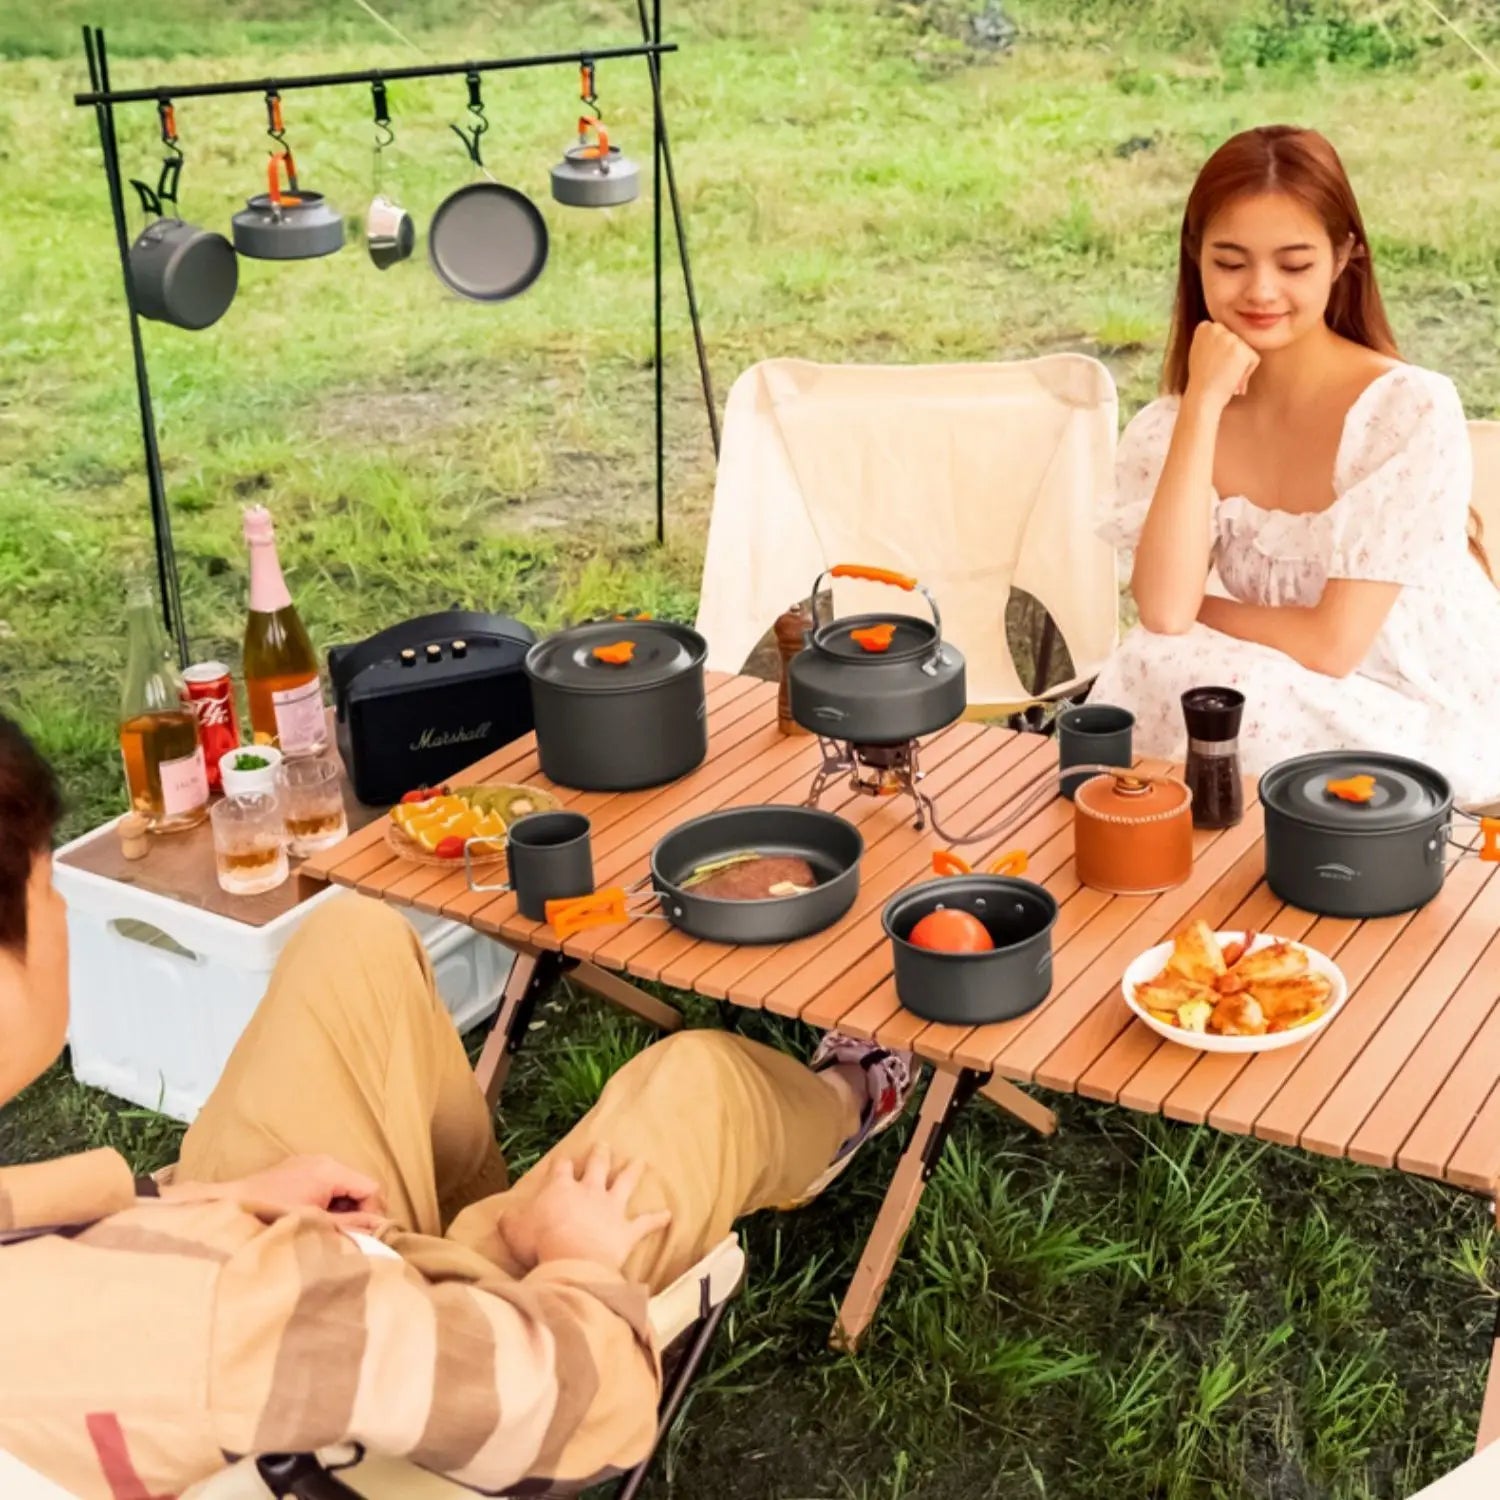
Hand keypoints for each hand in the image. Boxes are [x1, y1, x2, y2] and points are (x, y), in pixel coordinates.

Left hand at [159, 1154, 386, 1223]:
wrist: (227, 1206)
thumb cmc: (271, 1216)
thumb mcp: (316, 1224)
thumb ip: (352, 1225)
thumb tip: (381, 1229)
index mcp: (330, 1169)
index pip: (372, 1187)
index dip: (373, 1213)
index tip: (362, 1236)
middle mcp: (322, 1160)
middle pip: (357, 1186)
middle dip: (356, 1212)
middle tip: (344, 1236)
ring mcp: (307, 1162)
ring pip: (340, 1187)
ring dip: (339, 1209)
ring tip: (325, 1231)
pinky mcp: (295, 1170)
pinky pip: (324, 1185)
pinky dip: (325, 1203)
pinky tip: (310, 1220)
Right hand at [499, 1144, 670, 1272]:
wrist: (571, 1261)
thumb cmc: (540, 1244)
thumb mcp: (514, 1230)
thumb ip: (510, 1220)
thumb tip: (503, 1214)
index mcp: (561, 1188)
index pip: (561, 1169)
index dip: (562, 1165)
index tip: (562, 1161)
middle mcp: (589, 1191)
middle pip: (596, 1165)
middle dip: (600, 1154)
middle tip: (604, 1144)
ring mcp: (611, 1208)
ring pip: (624, 1183)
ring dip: (633, 1172)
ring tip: (641, 1161)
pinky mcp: (626, 1230)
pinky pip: (645, 1223)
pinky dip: (657, 1219)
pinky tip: (669, 1215)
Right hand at [1185, 320, 1259, 411]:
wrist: (1202, 398)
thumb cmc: (1202, 380)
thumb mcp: (1200, 351)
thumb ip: (1213, 339)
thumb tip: (1230, 332)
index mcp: (1204, 327)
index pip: (1225, 334)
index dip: (1220, 352)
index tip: (1209, 364)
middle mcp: (1216, 327)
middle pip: (1237, 340)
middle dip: (1232, 358)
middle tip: (1218, 372)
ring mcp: (1229, 337)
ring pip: (1246, 350)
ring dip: (1239, 367)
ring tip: (1224, 377)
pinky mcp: (1242, 349)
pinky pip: (1254, 360)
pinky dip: (1246, 373)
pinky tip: (1232, 380)